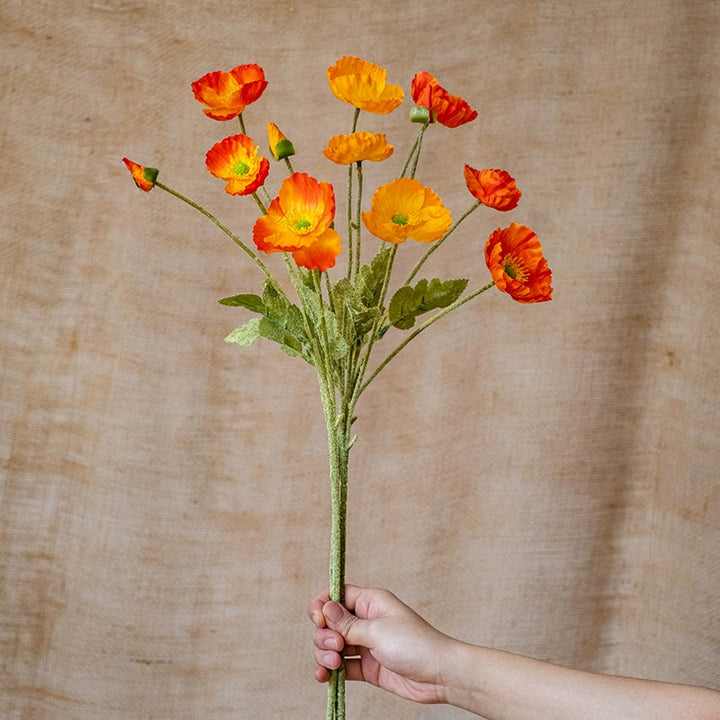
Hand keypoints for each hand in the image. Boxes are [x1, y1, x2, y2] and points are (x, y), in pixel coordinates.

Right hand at [309, 585, 453, 704]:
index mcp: (370, 602)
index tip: (319, 620)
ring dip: (324, 654)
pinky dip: (328, 670)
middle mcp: (365, 621)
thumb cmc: (414, 644)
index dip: (322, 606)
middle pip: (329, 623)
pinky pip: (340, 666)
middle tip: (337, 646)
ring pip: (331, 645)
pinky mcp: (365, 667)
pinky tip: (324, 677)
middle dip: (324, 635)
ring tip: (333, 664)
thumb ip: (347, 623)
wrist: (438, 675)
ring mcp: (364, 644)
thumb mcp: (377, 630)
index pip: (336, 595)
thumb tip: (325, 607)